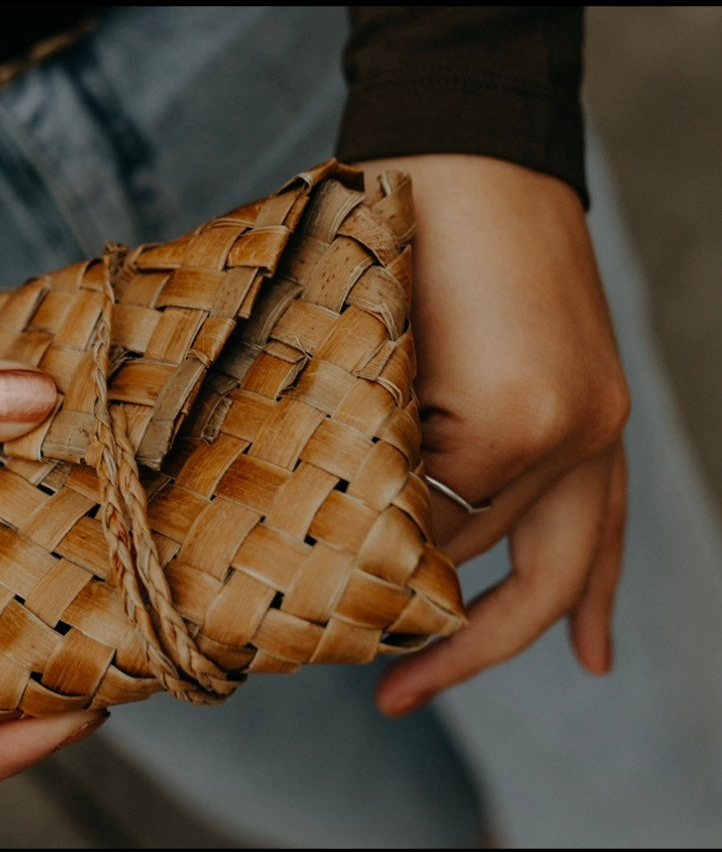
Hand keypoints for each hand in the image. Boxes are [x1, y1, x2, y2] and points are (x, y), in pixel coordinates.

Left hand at [353, 155, 630, 716]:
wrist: (472, 148)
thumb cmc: (396, 230)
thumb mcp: (359, 348)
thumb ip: (367, 448)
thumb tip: (348, 529)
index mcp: (501, 423)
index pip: (420, 540)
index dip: (366, 575)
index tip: (313, 605)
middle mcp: (568, 434)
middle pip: (489, 567)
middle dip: (434, 634)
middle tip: (382, 694)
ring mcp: (597, 423)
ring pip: (562, 564)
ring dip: (508, 636)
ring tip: (437, 688)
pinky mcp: (601, 410)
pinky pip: (608, 523)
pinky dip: (597, 589)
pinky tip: (593, 655)